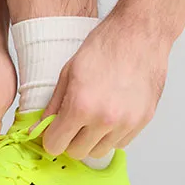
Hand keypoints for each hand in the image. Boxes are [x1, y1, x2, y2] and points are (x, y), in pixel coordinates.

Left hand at [30, 9, 169, 160]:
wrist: (142, 32)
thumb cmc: (107, 44)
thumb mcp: (69, 71)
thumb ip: (54, 104)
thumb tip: (40, 128)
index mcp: (81, 105)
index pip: (55, 145)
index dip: (52, 137)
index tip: (55, 129)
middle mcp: (105, 118)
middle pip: (78, 152)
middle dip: (72, 139)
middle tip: (75, 120)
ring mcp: (127, 121)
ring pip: (100, 151)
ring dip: (94, 139)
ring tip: (96, 114)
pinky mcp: (144, 119)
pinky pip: (122, 142)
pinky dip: (114, 133)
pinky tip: (113, 111)